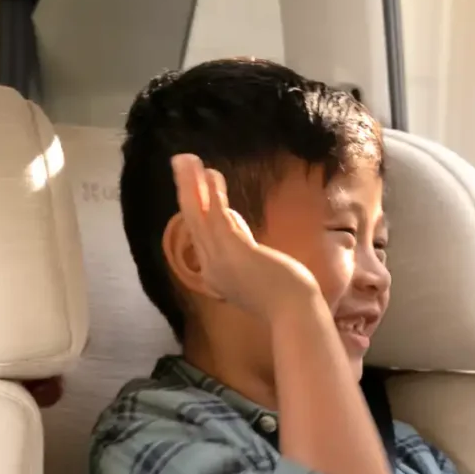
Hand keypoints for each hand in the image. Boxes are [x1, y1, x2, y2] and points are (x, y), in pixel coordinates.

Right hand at [165, 153, 320, 317]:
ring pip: (197, 216)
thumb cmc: (285, 299)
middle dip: (185, 190)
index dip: (198, 209)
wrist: (295, 315)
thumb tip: (236, 229)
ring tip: (186, 159)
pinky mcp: (234, 251)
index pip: (201, 237)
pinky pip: (218, 216)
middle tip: (179, 162)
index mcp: (215, 277)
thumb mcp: (256, 275)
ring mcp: (220, 260)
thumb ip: (243, 255)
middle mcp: (210, 269)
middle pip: (192, 222)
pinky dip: (213, 194)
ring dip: (191, 184)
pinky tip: (212, 174)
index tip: (199, 187)